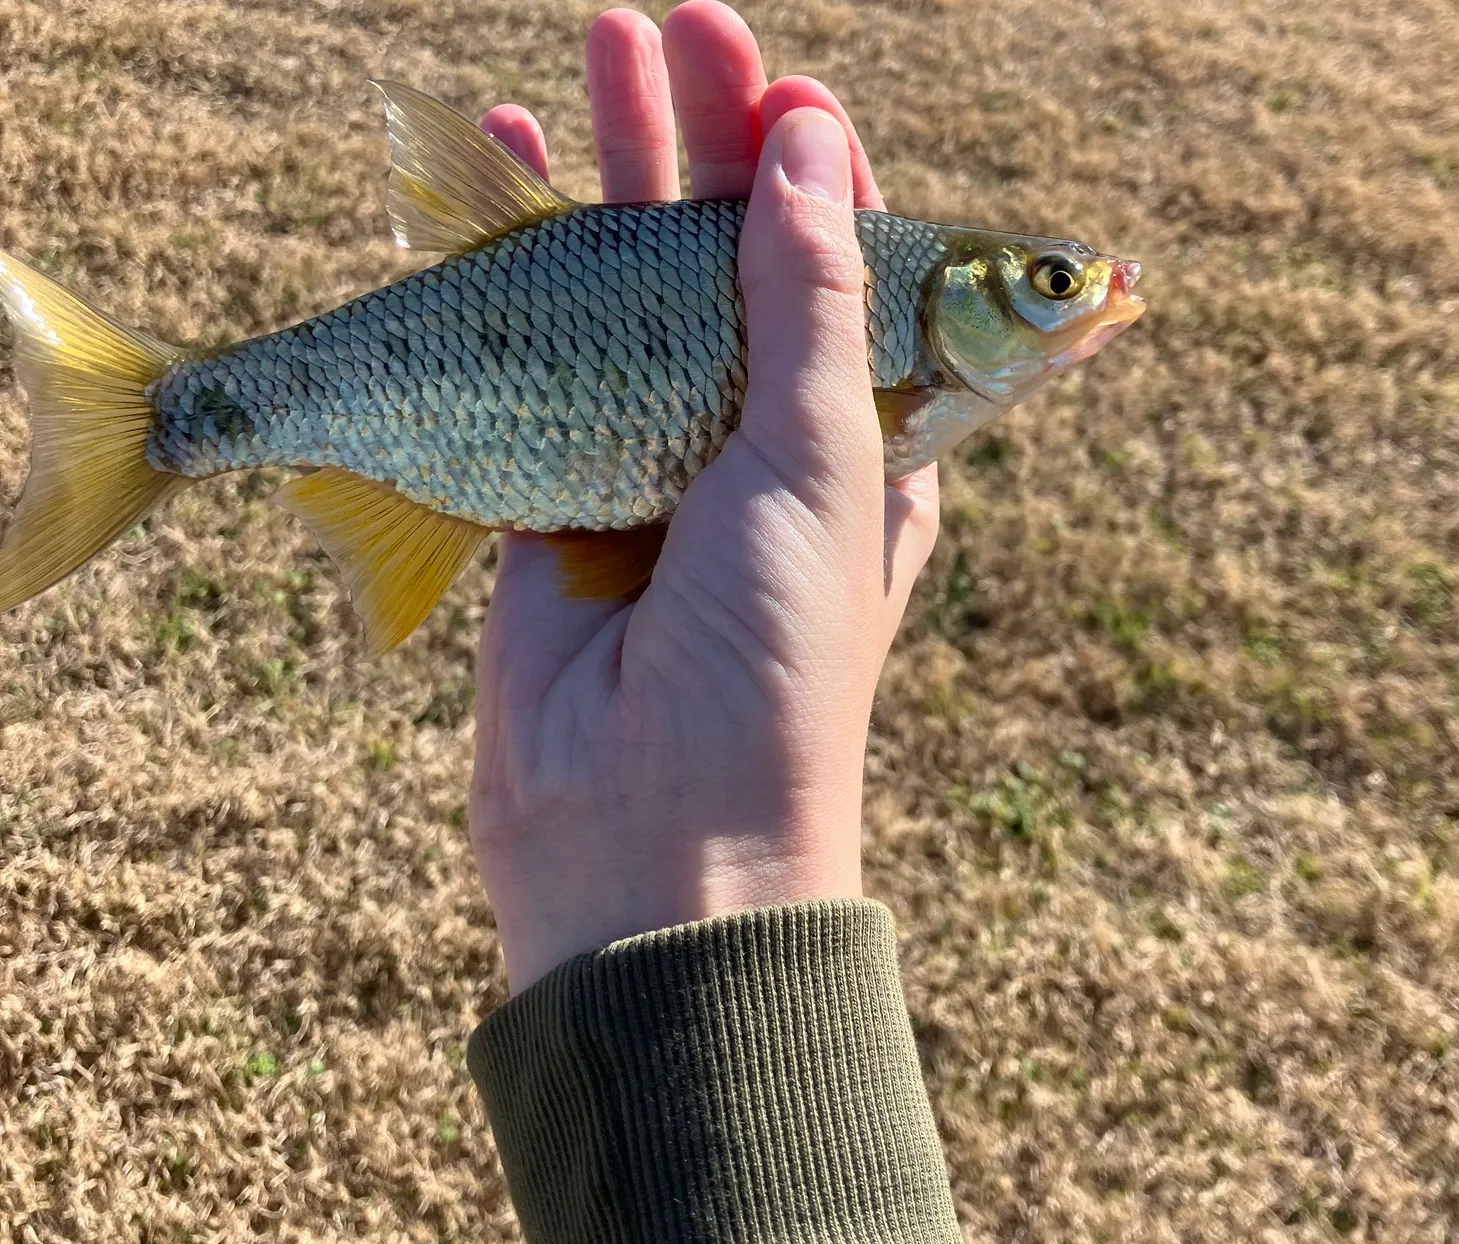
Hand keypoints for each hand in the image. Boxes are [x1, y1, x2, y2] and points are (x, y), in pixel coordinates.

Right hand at [469, 1, 940, 992]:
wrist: (649, 844)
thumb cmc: (772, 668)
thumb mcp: (819, 470)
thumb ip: (806, 305)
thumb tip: (814, 141)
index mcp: (865, 450)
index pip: (852, 279)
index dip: (820, 177)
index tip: (780, 84)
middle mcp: (764, 455)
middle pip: (734, 268)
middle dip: (704, 145)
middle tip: (662, 26)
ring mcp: (656, 476)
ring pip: (631, 300)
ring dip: (609, 182)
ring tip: (587, 57)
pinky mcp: (557, 505)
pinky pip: (536, 366)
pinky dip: (514, 276)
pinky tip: (491, 182)